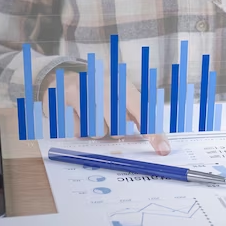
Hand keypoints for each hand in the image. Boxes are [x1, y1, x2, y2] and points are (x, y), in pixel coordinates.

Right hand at [42, 71, 170, 154]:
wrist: (63, 76)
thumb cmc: (97, 91)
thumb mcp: (119, 95)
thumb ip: (136, 115)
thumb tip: (157, 141)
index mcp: (122, 84)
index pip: (142, 111)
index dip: (153, 132)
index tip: (162, 149)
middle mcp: (106, 85)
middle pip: (118, 128)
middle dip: (113, 130)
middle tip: (106, 119)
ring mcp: (85, 90)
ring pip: (98, 132)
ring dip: (96, 131)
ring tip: (90, 116)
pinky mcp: (68, 97)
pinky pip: (79, 130)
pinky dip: (79, 129)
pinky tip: (77, 115)